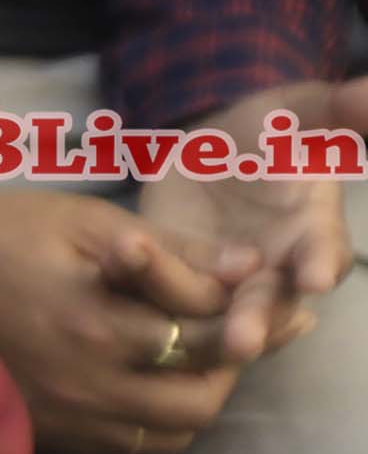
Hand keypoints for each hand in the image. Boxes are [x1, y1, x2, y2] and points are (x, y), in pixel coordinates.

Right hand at [0, 181, 262, 453]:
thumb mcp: (82, 222)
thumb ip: (172, 250)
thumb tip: (247, 270)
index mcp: (98, 324)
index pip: (211, 338)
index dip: (247, 318)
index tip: (254, 298)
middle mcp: (87, 384)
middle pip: (200, 402)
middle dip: (227, 369)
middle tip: (225, 334)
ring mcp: (64, 415)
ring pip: (169, 433)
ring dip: (194, 398)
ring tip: (187, 360)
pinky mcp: (45, 431)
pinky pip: (127, 445)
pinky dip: (152, 418)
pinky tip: (141, 380)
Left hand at [130, 75, 354, 375]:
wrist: (206, 143)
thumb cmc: (266, 129)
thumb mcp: (295, 113)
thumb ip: (330, 112)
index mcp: (313, 231)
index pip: (325, 253)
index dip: (321, 263)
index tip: (314, 277)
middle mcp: (277, 267)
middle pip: (272, 301)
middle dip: (257, 320)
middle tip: (241, 342)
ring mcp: (229, 281)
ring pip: (217, 311)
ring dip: (201, 323)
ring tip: (180, 330)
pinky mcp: (180, 277)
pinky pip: (165, 293)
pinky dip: (146, 292)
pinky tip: (123, 288)